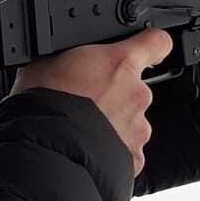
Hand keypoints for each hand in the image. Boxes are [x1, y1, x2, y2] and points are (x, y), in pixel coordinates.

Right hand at [13, 29, 172, 175]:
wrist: (45, 150)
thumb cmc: (43, 106)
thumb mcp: (45, 64)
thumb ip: (71, 60)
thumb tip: (61, 62)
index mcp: (120, 64)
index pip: (156, 42)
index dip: (151, 46)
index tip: (147, 51)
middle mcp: (136, 94)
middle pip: (135, 91)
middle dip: (114, 98)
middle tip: (85, 105)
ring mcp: (138, 128)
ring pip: (131, 123)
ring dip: (113, 126)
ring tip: (82, 132)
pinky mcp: (134, 158)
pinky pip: (126, 152)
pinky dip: (112, 152)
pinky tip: (89, 151)